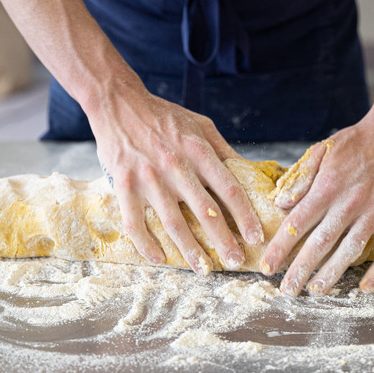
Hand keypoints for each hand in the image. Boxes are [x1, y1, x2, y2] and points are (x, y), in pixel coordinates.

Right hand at [90, 86, 262, 273]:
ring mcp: (148, 178)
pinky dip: (146, 244)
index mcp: (198, 150)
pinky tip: (160, 258)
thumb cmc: (163, 116)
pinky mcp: (124, 185)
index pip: (229, 189)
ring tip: (204, 269)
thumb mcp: (200, 125)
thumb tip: (248, 171)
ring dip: (190, 250)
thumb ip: (223, 150)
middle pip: (205, 211)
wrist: (118, 103)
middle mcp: (175, 166)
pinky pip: (135, 223)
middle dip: (223, 240)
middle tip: (235, 261)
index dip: (244, 216)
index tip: (255, 237)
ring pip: (173, 223)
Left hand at [259, 112, 373, 294]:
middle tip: (287, 291)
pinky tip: (366, 288)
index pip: (297, 224)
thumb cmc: (357, 142)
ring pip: (350, 250)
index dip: (280, 248)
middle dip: (301, 270)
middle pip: (320, 244)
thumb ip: (301, 178)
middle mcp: (349, 204)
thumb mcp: (322, 151)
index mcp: (327, 188)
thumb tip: (280, 204)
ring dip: (332, 274)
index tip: (267, 266)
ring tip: (316, 291)